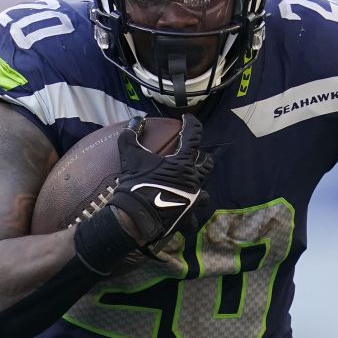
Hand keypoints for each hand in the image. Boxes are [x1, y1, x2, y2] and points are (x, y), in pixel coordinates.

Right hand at [107, 115, 213, 249]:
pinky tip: (183, 210)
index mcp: (183, 163)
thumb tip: (136, 119)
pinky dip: (190, 211)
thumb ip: (131, 135)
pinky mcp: (188, 217)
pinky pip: (195, 215)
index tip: (187, 119)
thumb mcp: (130, 157)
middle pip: (207, 164)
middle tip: (191, 155)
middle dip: (201, 157)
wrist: (135, 219)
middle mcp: (193, 180)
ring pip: (205, 190)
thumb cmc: (135, 185)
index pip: (194, 136)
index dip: (192, 123)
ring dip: (199, 185)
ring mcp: (193, 200)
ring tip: (189, 184)